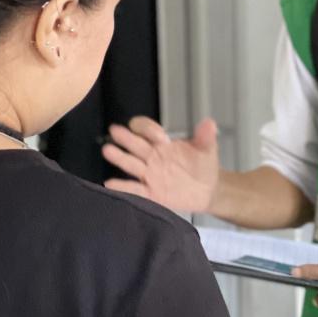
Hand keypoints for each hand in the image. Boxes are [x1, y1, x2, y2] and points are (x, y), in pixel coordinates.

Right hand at [102, 116, 219, 212]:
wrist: (208, 189)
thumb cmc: (203, 165)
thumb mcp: (207, 149)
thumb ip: (206, 137)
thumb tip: (210, 123)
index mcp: (162, 144)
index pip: (147, 130)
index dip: (150, 130)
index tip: (160, 136)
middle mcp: (151, 157)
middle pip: (135, 145)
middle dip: (127, 138)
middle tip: (115, 131)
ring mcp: (149, 174)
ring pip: (131, 164)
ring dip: (120, 157)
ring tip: (107, 150)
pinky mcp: (150, 193)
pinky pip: (134, 189)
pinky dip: (122, 187)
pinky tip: (110, 183)